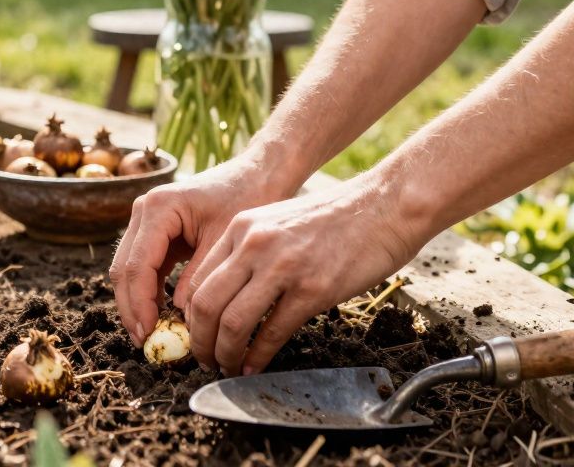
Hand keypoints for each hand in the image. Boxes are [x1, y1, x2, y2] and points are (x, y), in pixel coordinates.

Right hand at [109, 155, 292, 347]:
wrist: (257, 174)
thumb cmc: (248, 198)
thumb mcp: (225, 242)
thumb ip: (200, 278)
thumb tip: (180, 316)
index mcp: (160, 207)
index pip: (138, 265)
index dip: (140, 304)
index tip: (150, 334)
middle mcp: (144, 210)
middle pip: (124, 268)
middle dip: (131, 308)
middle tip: (144, 342)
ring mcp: (146, 219)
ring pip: (128, 269)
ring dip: (136, 302)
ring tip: (149, 335)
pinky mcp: (155, 230)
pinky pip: (143, 265)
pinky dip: (147, 291)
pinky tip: (159, 316)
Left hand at [176, 172, 426, 375]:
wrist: (382, 206)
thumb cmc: (333, 219)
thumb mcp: (276, 222)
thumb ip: (248, 252)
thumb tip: (226, 294)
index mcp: (240, 228)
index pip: (197, 280)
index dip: (191, 317)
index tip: (197, 335)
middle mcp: (253, 245)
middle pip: (205, 305)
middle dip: (200, 341)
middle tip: (204, 360)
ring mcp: (282, 268)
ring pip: (233, 323)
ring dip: (225, 353)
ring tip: (227, 367)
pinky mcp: (312, 290)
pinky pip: (272, 332)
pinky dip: (259, 356)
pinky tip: (256, 366)